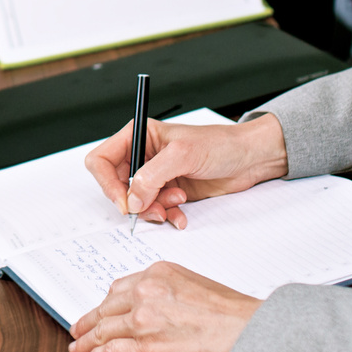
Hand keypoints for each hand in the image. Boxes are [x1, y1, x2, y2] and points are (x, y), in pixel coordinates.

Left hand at [68, 263, 260, 351]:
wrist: (249, 334)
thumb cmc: (233, 314)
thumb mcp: (196, 285)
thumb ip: (169, 291)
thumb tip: (156, 308)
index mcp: (158, 274)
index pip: (120, 289)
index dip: (106, 304)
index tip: (100, 310)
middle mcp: (145, 294)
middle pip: (106, 309)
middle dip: (89, 322)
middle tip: (78, 330)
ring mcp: (142, 322)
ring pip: (102, 332)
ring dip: (86, 342)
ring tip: (78, 349)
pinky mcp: (145, 351)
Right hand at [84, 112, 286, 223]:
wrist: (249, 159)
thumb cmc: (220, 144)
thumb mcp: (183, 154)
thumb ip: (152, 176)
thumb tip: (131, 199)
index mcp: (139, 136)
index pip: (101, 159)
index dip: (106, 183)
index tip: (124, 202)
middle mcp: (143, 156)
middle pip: (116, 185)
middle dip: (135, 201)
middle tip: (154, 207)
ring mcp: (156, 176)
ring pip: (136, 202)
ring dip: (154, 208)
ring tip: (177, 201)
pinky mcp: (169, 192)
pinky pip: (155, 210)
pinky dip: (166, 216)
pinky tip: (182, 214)